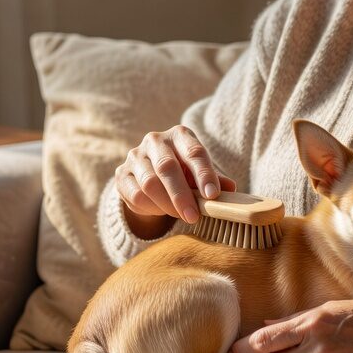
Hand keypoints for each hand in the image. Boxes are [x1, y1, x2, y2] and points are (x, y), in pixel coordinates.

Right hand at [114, 125, 236, 235]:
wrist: (150, 177)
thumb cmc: (183, 174)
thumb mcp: (200, 175)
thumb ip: (215, 181)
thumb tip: (231, 190)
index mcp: (180, 135)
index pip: (194, 152)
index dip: (204, 174)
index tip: (213, 195)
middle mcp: (155, 140)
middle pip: (167, 167)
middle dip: (182, 195)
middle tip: (194, 216)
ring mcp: (135, 156)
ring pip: (149, 183)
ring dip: (167, 204)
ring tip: (182, 216)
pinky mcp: (122, 174)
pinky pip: (136, 195)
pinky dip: (152, 207)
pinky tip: (162, 211)